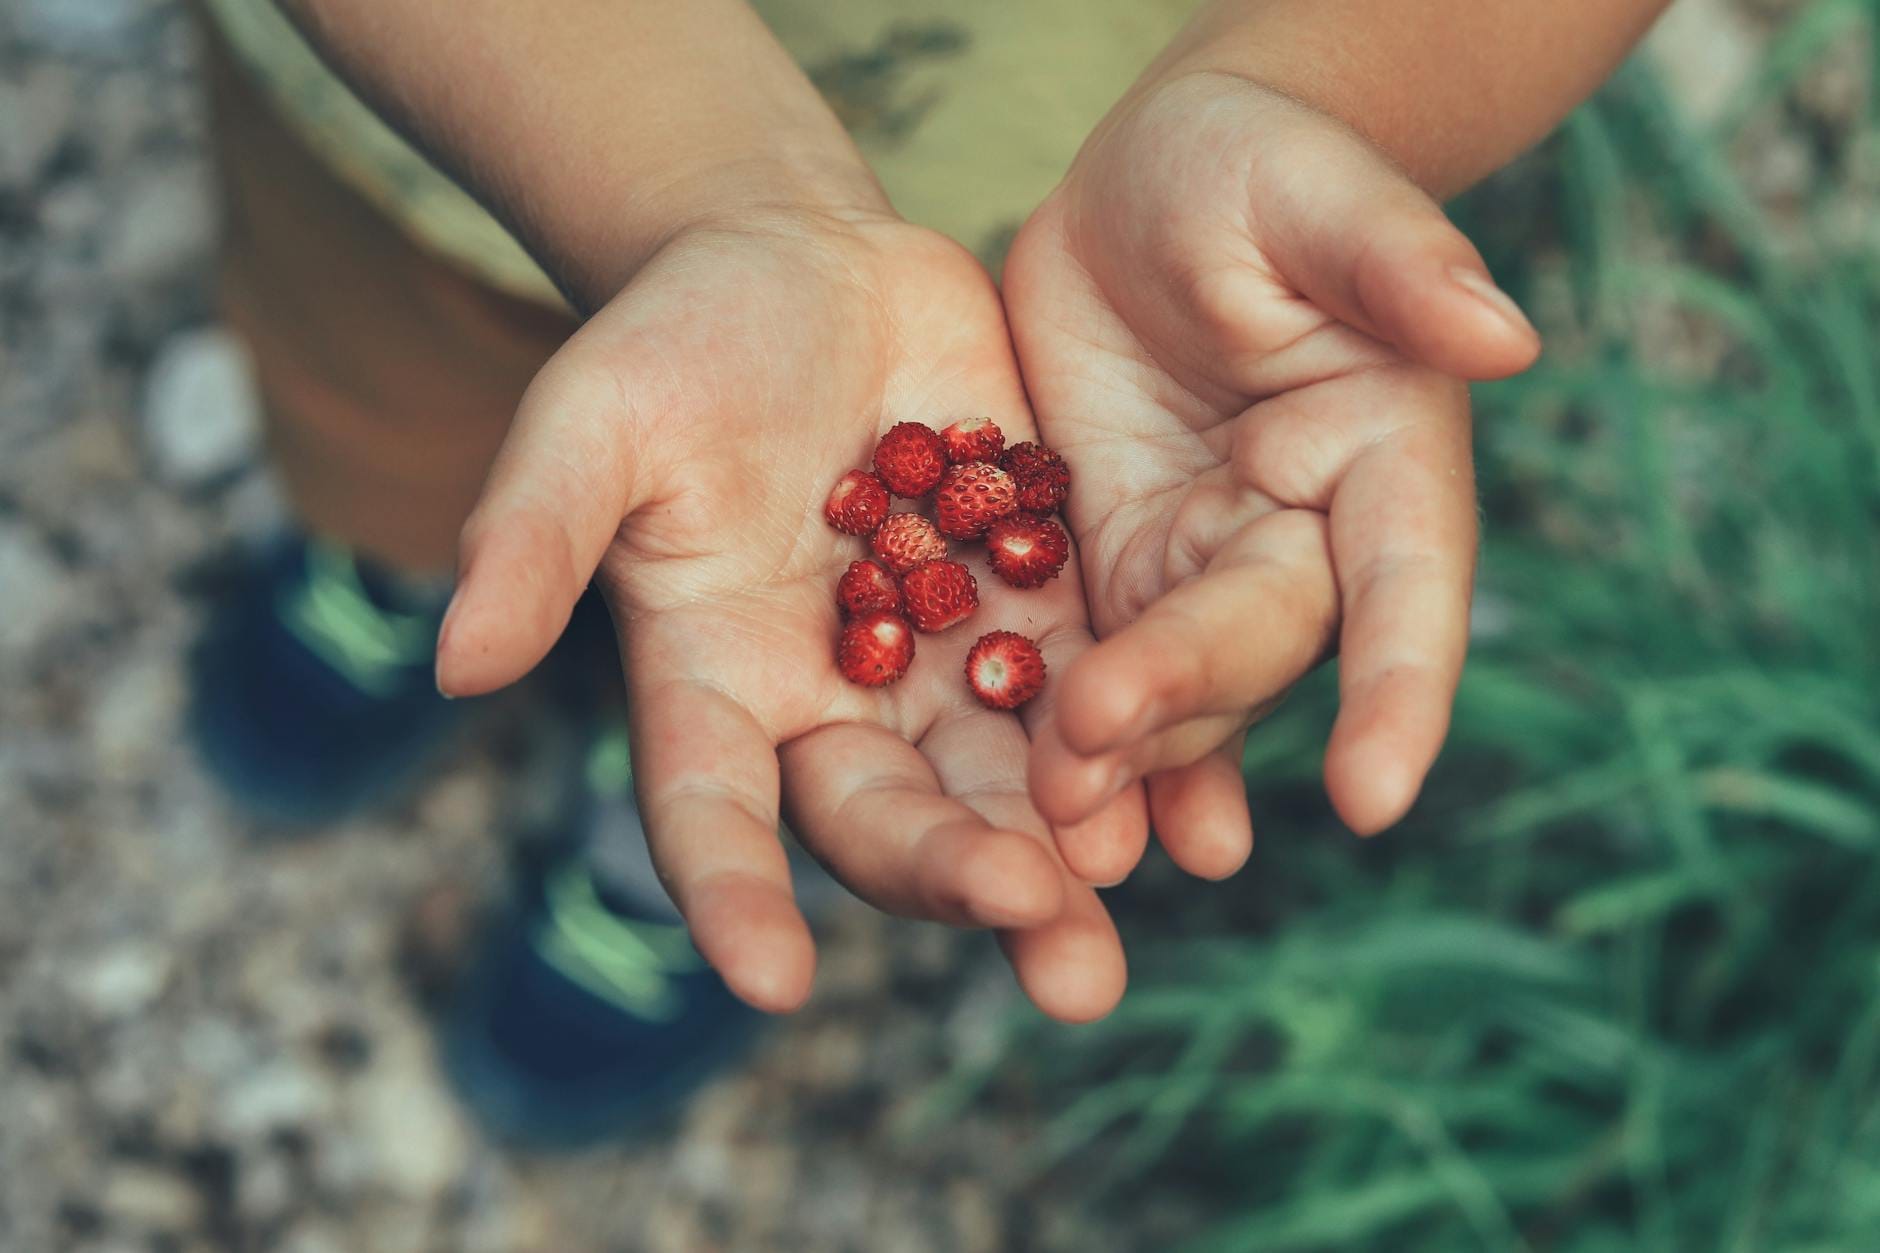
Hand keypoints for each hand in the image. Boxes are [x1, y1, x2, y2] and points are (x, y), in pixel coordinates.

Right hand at [435, 209, 1142, 1021]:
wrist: (803, 267)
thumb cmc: (672, 344)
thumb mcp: (594, 422)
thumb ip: (533, 535)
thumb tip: (455, 664)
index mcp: (717, 686)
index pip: (712, 815)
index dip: (732, 898)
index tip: (771, 980)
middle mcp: (835, 704)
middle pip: (895, 820)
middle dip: (965, 881)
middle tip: (1048, 945)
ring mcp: (947, 662)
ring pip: (1012, 780)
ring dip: (1071, 850)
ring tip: (1124, 911)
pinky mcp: (1040, 602)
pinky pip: (1098, 680)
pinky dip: (1142, 736)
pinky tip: (1197, 789)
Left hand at [1003, 74, 1539, 883]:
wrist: (1147, 188)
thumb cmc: (1254, 165)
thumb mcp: (1314, 188)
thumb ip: (1400, 260)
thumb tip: (1506, 334)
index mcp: (1381, 458)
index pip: (1405, 584)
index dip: (1397, 690)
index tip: (1374, 796)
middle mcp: (1303, 538)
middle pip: (1255, 647)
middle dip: (1179, 707)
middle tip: (1081, 756)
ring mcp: (1199, 564)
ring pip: (1173, 685)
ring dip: (1121, 762)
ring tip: (1056, 833)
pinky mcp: (1110, 570)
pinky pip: (1094, 666)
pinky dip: (1075, 740)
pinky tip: (1038, 816)